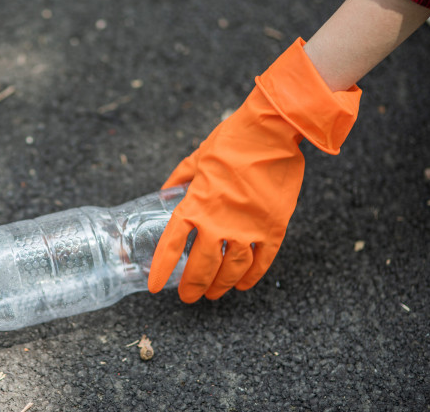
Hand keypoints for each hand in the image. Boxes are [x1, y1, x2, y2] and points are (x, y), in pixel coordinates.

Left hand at [148, 38, 360, 301]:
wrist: (272, 131)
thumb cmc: (231, 141)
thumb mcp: (196, 158)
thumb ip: (178, 181)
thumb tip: (163, 194)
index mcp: (195, 204)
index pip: (172, 245)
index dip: (163, 269)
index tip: (156, 286)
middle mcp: (219, 221)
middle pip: (202, 266)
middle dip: (193, 286)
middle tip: (188, 297)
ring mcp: (248, 227)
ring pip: (232, 269)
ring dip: (221, 285)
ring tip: (214, 294)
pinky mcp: (273, 227)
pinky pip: (261, 261)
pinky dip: (252, 276)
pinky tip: (242, 284)